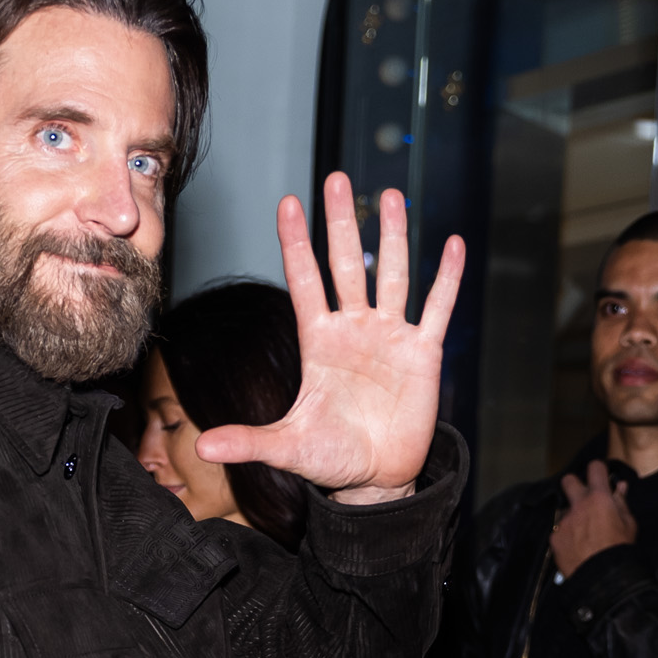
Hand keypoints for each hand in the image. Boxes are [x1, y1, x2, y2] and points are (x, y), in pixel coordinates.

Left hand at [193, 176, 463, 503]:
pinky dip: (447, 279)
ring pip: (392, 275)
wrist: (375, 479)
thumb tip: (203, 448)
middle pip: (346, 265)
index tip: (287, 203)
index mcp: (319, 342)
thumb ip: (248, 441)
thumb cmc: (330, 458)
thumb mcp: (287, 447)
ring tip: (390, 196)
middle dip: (340, 223)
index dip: (295, 244)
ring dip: (393, 237)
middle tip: (336, 179)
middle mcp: (353, 329)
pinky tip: (454, 245)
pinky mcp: (423, 353)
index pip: (305, 282)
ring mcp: (390, 336)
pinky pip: (437, 308)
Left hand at [551, 461, 637, 577]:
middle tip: (582, 498)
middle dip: (574, 485)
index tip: (600, 477)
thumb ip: (621, 502)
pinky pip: (558, 531)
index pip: (594, 467)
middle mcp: (578, 505)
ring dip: (571, 515)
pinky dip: (565, 536)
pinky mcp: (554, 538)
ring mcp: (564, 521)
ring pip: (563, 509)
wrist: (602, 577)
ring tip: (582, 533)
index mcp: (599, 498)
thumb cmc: (620, 549)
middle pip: (568, 480)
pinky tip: (574, 546)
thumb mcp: (629, 524)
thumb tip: (619, 487)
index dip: (597, 470)